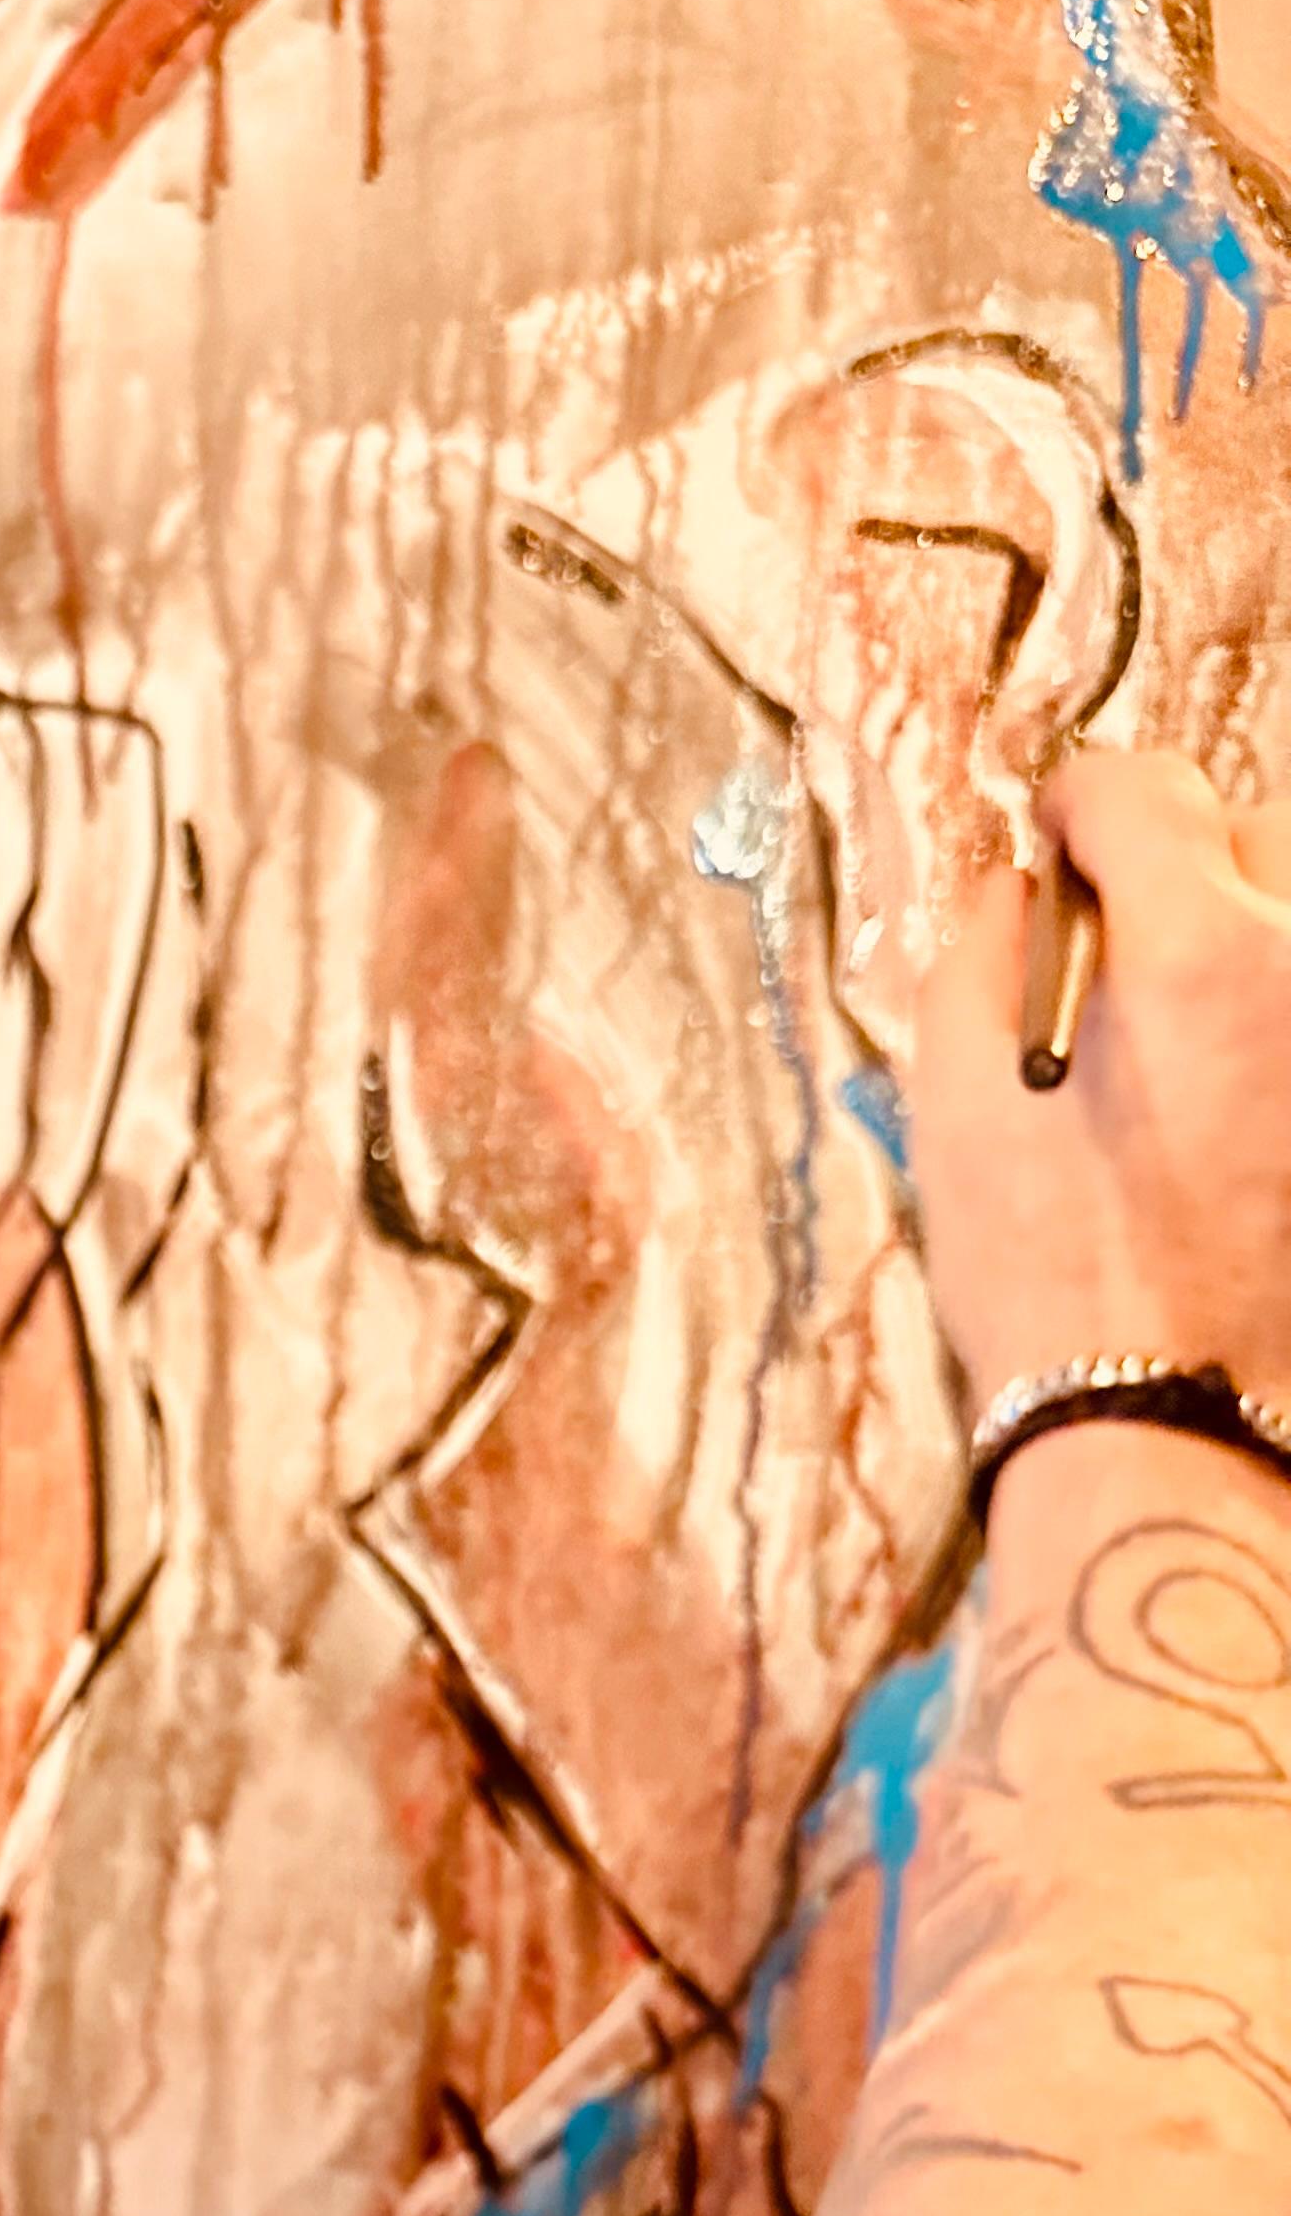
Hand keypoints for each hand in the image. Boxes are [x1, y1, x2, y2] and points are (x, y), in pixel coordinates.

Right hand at [912, 751, 1290, 1409]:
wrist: (1165, 1424)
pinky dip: (1268, 1024)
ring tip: (1181, 1021)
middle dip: (1181, 859)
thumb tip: (1015, 884)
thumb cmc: (1045, 1277)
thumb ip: (978, 958)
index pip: (1145, 791)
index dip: (1080, 800)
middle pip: (1257, 830)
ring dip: (1243, 937)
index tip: (1052, 836)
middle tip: (1115, 938)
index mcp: (1199, 953)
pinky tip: (1223, 1093)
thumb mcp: (956, 1109)